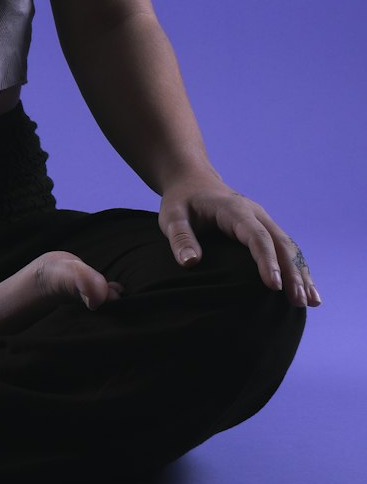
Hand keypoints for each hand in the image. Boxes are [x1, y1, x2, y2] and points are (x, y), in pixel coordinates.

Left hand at [158, 173, 320, 308]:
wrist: (193, 181)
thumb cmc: (181, 201)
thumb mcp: (172, 216)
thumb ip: (180, 237)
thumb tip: (191, 263)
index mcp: (234, 210)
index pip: (256, 236)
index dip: (266, 260)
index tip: (274, 285)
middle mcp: (255, 214)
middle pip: (279, 242)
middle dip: (291, 272)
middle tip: (298, 301)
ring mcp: (263, 221)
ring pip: (289, 247)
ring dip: (301, 273)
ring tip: (311, 302)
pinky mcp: (264, 230)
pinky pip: (286, 249)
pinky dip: (299, 269)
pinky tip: (309, 292)